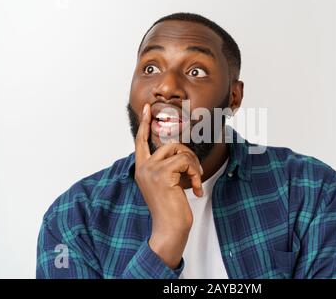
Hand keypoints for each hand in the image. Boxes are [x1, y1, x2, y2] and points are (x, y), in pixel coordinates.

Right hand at [134, 103, 202, 268]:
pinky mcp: (162, 174)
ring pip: (179, 150)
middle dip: (188, 155)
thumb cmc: (171, 209)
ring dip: (193, 165)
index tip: (148, 107)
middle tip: (195, 173)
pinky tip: (194, 189)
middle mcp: (143, 167)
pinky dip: (195, 173)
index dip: (145, 123)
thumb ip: (166, 166)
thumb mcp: (166, 184)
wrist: (170, 229)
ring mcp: (150, 170)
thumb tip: (178, 151)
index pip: (141, 140)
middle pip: (170, 143)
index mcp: (142, 168)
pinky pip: (186, 161)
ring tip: (194, 181)